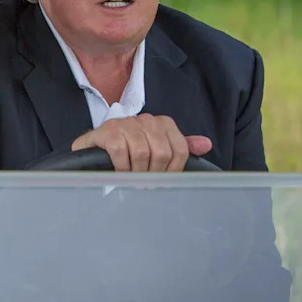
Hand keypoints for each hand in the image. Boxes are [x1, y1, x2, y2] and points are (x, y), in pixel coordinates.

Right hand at [70, 114, 211, 171]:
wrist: (94, 146)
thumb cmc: (128, 149)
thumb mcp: (156, 147)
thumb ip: (180, 147)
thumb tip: (206, 145)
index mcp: (162, 123)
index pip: (180, 149)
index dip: (173, 170)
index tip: (163, 180)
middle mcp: (145, 119)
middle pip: (162, 152)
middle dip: (154, 173)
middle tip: (145, 182)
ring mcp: (125, 124)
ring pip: (142, 153)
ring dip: (136, 172)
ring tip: (132, 179)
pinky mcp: (108, 131)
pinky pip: (121, 152)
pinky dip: (122, 168)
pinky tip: (119, 172)